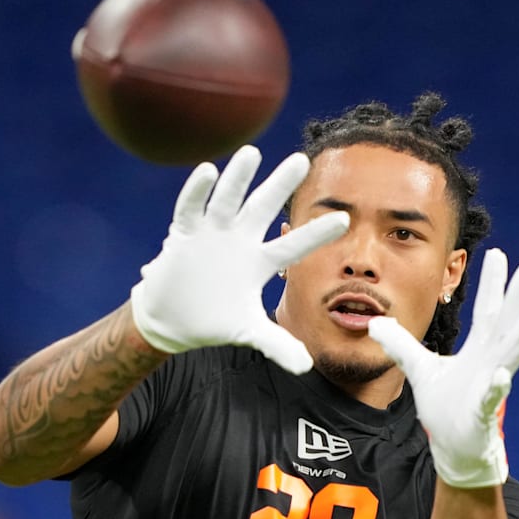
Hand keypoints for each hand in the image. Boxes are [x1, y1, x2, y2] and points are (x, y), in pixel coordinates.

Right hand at [131, 145, 349, 372]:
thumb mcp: (248, 331)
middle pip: (263, 208)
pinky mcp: (184, 235)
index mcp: (260, 262)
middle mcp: (240, 241)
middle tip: (302, 160)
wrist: (173, 320)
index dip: (317, 234)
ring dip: (239, 178)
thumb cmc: (215, 319)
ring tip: (252, 153)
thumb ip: (276, 344)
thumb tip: (307, 365)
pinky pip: (191, 209)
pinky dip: (197, 192)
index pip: (294, 245)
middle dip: (280, 185)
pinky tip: (207, 171)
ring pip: (228, 200)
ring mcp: (212, 234)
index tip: (345, 219)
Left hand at [368, 248, 518, 486]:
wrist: (454, 446)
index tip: (498, 254)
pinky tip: (500, 376)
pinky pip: (491, 398)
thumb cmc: (445, 405)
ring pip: (508, 357)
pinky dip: (495, 387)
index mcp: (479, 349)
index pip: (487, 310)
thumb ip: (400, 343)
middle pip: (505, 324)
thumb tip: (375, 322)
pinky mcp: (481, 412)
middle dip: (518, 297)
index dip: (492, 283)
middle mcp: (490, 362)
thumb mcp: (419, 368)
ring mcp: (489, 385)